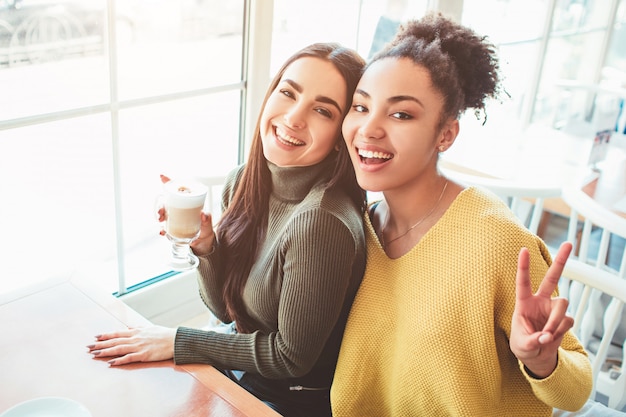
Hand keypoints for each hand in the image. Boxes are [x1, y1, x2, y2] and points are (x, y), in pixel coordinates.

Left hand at [87, 326, 175, 365]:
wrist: (175, 340)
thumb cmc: (163, 334)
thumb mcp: (149, 328)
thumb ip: (138, 328)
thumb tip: (129, 326)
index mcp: (136, 331)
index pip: (117, 333)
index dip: (106, 335)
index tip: (95, 337)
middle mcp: (135, 338)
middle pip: (114, 341)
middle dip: (100, 344)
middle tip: (88, 347)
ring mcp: (138, 346)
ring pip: (119, 349)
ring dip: (106, 352)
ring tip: (94, 354)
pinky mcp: (143, 355)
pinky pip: (128, 358)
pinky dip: (119, 360)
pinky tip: (111, 363)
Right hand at [158, 174, 215, 255]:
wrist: (203, 248)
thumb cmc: (207, 235)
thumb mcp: (208, 228)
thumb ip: (207, 222)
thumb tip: (203, 214)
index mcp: (190, 205)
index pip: (180, 191)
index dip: (169, 183)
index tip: (161, 176)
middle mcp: (182, 210)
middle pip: (168, 202)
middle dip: (161, 205)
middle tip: (160, 213)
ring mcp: (176, 219)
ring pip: (164, 213)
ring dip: (160, 215)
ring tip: (161, 221)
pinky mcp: (173, 229)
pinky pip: (164, 226)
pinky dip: (162, 229)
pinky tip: (162, 232)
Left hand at [509, 241, 572, 377]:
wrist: (535, 356)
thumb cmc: (523, 345)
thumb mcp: (522, 344)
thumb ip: (533, 340)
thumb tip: (547, 337)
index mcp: (524, 302)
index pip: (523, 281)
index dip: (524, 266)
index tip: (524, 249)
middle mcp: (540, 301)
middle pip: (553, 278)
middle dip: (561, 261)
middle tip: (569, 243)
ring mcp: (553, 309)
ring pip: (562, 305)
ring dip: (555, 321)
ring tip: (547, 335)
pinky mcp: (564, 319)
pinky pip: (567, 321)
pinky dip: (560, 330)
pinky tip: (552, 337)